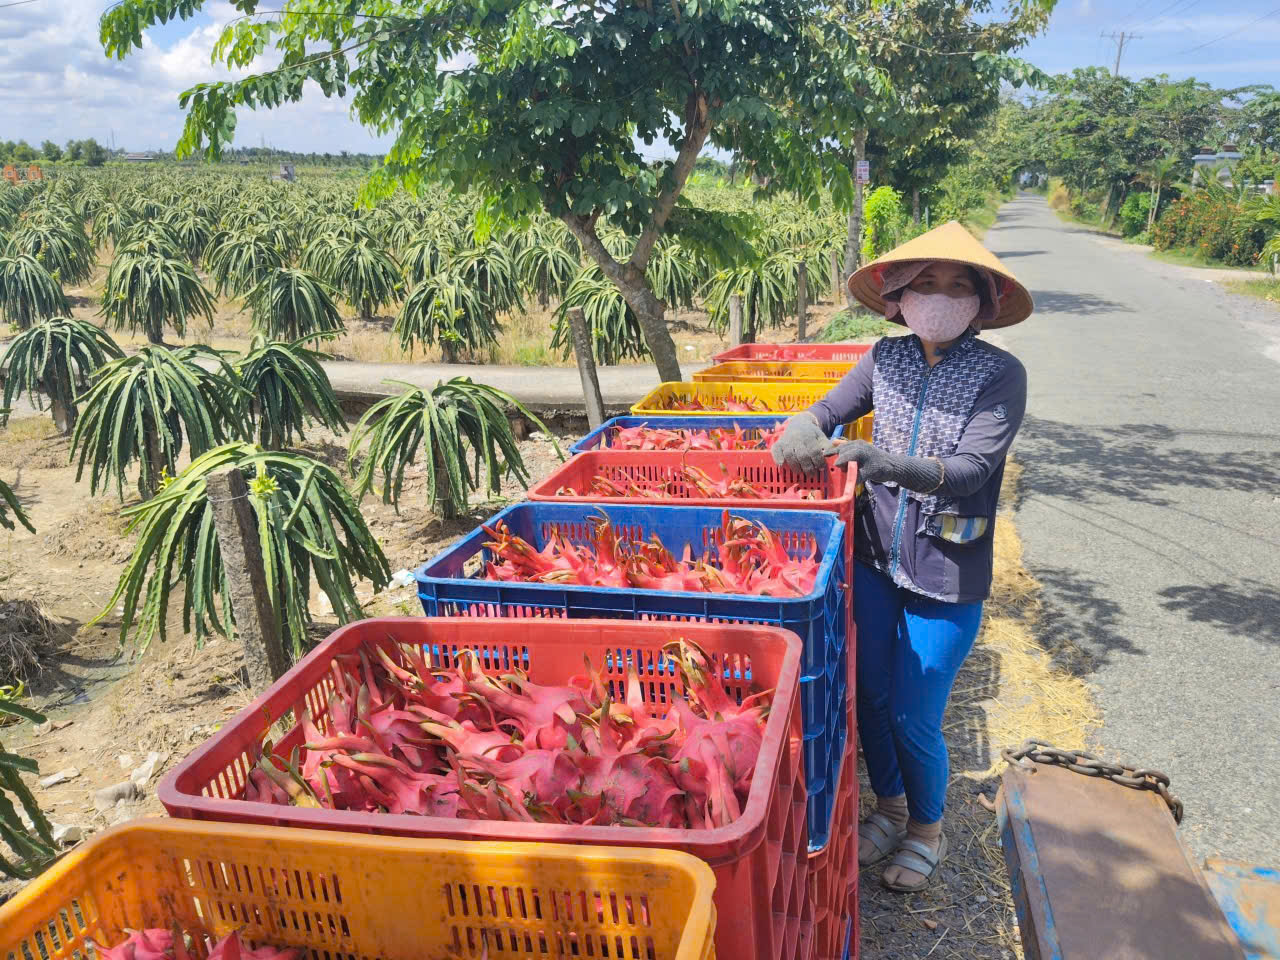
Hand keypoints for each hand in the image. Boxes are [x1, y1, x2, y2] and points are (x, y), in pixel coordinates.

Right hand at [771, 413, 828, 473]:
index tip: (821, 467)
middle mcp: (797, 438)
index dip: (818, 461)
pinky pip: (776, 450)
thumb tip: (834, 453)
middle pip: (802, 455)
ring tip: (800, 473)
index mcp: (809, 436)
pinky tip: (781, 465)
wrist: (799, 422)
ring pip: (790, 455)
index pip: (814, 451)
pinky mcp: (778, 443)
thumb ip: (826, 445)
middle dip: (807, 467)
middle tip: (811, 474)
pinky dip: (777, 457)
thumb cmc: (812, 433)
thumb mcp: (821, 436)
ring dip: (795, 466)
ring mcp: (787, 440)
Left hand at [823, 439, 943, 490]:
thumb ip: (847, 448)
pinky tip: (853, 482)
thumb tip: (833, 442)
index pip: (840, 447)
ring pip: (852, 461)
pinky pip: (860, 475)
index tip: (822, 457)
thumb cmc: (874, 460)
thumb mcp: (860, 451)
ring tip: (844, 472)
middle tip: (835, 468)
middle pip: (844, 453)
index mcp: (857, 444)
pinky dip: (856, 479)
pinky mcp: (873, 469)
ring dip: (846, 468)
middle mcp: (862, 447)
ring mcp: (868, 457)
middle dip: (839, 461)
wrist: (893, 465)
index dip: (831, 453)